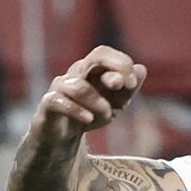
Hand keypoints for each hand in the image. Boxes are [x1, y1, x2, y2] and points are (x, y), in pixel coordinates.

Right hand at [30, 45, 146, 141]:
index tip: (131, 83)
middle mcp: (77, 73)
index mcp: (93, 69)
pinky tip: (88, 119)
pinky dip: (76, 110)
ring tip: (106, 116)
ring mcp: (61, 86)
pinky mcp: (48, 103)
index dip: (121, 64)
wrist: (62, 136)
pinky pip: (59, 100)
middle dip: (114, 69)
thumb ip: (128, 88)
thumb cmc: (90, 114)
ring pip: (80, 87)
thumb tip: (141, 69)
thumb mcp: (115, 104)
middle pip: (95, 57)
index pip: (105, 54)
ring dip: (98, 103)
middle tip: (119, 85)